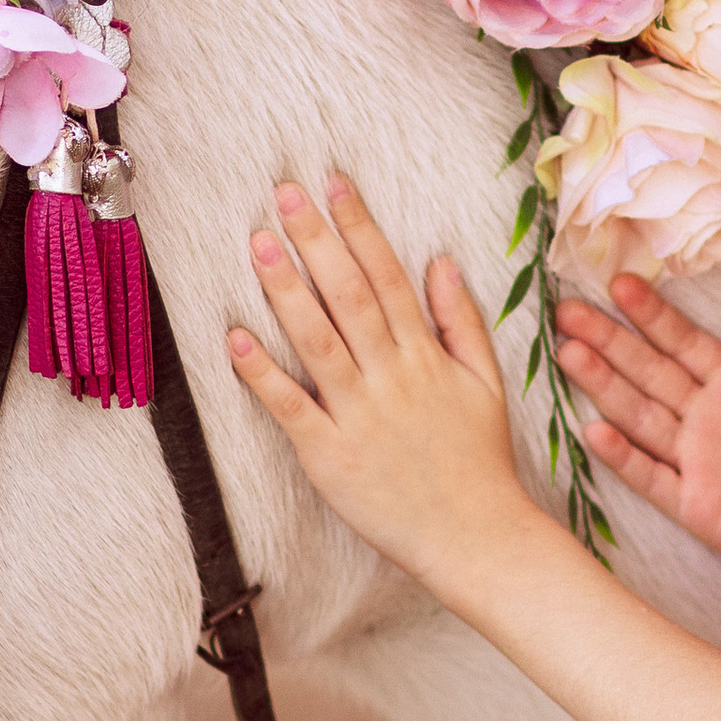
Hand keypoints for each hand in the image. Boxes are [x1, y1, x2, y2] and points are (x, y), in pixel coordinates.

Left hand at [227, 175, 534, 589]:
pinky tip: (235, 338)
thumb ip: (461, 320)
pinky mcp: (330, 456)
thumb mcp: (485, 382)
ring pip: (317, 340)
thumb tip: (441, 262)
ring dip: (286, 291)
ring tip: (259, 244)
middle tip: (284, 194)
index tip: (333, 184)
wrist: (477, 536)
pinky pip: (292, 408)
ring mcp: (360, 414)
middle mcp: (392, 376)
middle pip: (348, 295)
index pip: (387, 275)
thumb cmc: (479, 461)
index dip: (358, 226)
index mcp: (426, 355)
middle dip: (316, 240)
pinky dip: (263, 374)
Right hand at [555, 276, 720, 588]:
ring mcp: (696, 460)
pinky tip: (594, 430)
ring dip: (604, 385)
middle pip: (648, 371)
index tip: (619, 282)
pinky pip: (650, 476)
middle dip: (609, 340)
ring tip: (568, 352)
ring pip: (639, 415)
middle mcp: (707, 417)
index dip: (652, 314)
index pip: (685, 341)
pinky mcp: (693, 504)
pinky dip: (623, 456)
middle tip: (567, 310)